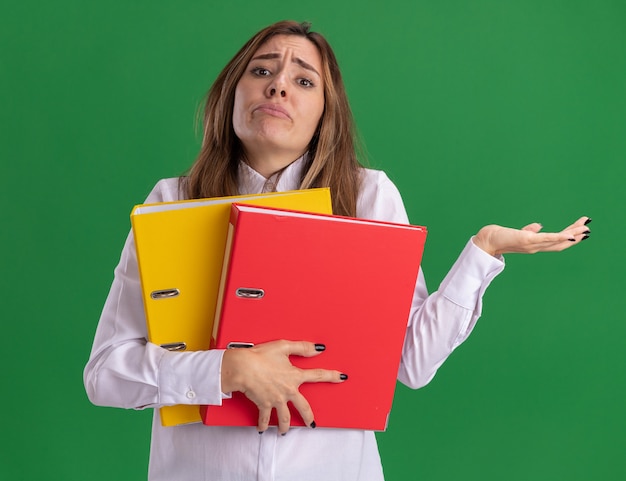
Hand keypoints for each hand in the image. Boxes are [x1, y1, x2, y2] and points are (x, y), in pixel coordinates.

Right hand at [220, 340, 346, 433]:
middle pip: (303, 407)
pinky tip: (263, 429)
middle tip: (313, 424)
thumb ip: (302, 347)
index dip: (331, 376)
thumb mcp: (283, 346)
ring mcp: (276, 400)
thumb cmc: (260, 356)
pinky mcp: (263, 405)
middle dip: (309, 417)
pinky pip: (265, 418)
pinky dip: (263, 425)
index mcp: (294, 376)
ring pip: (284, 418)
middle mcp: (288, 391)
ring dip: (285, 426)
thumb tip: (319, 349)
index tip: (342, 378)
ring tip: (285, 432)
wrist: (243, 368)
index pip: (317, 375)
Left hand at [473, 216, 590, 255]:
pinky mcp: (527, 240)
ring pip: (557, 242)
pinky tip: (569, 235)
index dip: (570, 237)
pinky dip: (559, 238)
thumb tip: (538, 225)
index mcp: (535, 245)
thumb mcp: (519, 233)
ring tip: (584, 229)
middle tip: (588, 228)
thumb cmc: (501, 236)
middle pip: (561, 244)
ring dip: (572, 235)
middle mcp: (536, 247)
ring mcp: (532, 245)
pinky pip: (547, 239)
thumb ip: (529, 230)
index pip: (556, 242)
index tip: (582, 229)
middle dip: (576, 236)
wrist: (487, 241)